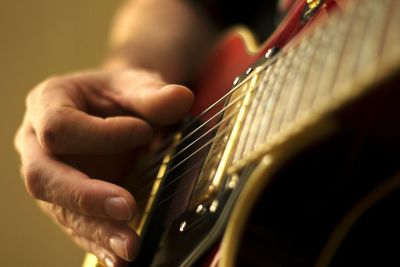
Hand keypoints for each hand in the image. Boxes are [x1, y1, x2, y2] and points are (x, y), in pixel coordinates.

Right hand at [14, 69, 193, 265]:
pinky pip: (77, 226)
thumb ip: (153, 94)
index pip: (59, 127)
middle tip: (127, 208)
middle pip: (43, 177)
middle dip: (86, 196)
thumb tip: (182, 98)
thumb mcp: (135, 84)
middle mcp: (37, 143)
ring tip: (129, 248)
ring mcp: (51, 176)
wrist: (114, 109)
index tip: (144, 132)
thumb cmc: (119, 94)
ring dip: (97, 230)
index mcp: (48, 104)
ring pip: (60, 210)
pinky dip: (99, 243)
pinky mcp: (67, 201)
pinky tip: (119, 258)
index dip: (101, 134)